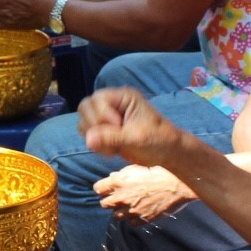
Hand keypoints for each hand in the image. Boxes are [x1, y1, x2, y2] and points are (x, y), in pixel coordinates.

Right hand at [77, 85, 191, 168]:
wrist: (166, 153)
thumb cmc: (158, 140)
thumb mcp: (136, 138)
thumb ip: (112, 138)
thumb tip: (88, 139)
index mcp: (123, 97)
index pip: (97, 99)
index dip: (102, 115)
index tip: (118, 127)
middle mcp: (112, 104)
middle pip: (85, 108)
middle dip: (96, 126)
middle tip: (114, 139)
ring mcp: (106, 117)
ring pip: (84, 122)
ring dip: (95, 137)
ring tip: (114, 146)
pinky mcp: (104, 131)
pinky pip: (87, 135)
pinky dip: (96, 144)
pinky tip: (112, 150)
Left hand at [94, 164, 192, 222]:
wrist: (177, 184)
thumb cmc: (159, 171)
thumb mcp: (137, 167)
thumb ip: (122, 174)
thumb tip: (113, 177)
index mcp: (118, 182)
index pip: (98, 188)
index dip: (103, 188)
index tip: (107, 188)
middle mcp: (121, 197)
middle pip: (104, 204)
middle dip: (110, 200)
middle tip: (118, 196)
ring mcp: (131, 210)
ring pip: (116, 216)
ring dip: (120, 210)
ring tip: (130, 204)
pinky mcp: (142, 219)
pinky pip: (131, 223)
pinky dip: (133, 218)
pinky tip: (139, 211)